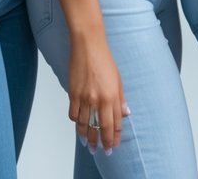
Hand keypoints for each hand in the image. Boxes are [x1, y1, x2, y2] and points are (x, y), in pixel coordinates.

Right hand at [68, 32, 127, 153]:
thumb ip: (120, 99)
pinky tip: (79, 125)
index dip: (113, 137)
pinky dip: (76, 122)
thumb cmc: (104, 59)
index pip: (114, 124)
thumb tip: (125, 114)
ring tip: (88, 144)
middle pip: (100, 128)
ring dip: (87, 136)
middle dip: (101, 142)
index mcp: (112, 96)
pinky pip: (73, 114)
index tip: (112, 145)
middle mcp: (99, 100)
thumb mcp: (118, 79)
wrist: (88, 46)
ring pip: (85, 124)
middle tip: (100, 151)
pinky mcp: (73, 93)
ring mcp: (85, 97)